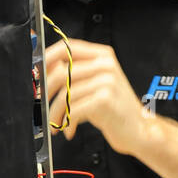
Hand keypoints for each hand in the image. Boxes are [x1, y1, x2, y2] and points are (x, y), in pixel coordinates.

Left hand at [44, 38, 146, 156]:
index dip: (49, 57)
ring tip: (56, 124)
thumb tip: (47, 70)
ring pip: (66, 94)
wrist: (139, 130)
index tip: (38, 71)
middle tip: (43, 105)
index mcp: (103, 56)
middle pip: (62, 72)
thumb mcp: (96, 86)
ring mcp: (106, 81)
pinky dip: (67, 122)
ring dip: (56, 113)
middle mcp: (105, 65)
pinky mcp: (105, 99)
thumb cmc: (114, 109)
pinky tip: (69, 130)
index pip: (70, 47)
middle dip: (47, 92)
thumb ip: (76, 76)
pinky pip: (73, 109)